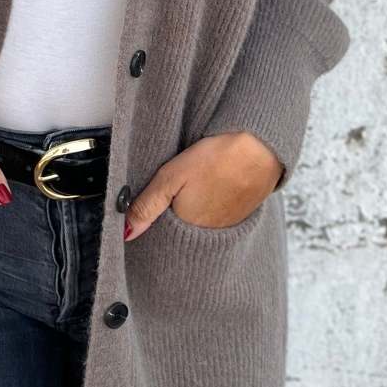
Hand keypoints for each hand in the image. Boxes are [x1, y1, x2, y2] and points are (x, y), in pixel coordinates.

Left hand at [122, 132, 282, 238]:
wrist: (261, 147)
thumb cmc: (216, 159)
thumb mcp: (170, 177)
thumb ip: (146, 206)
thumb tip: (125, 233)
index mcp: (189, 229)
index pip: (164, 238)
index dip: (154, 224)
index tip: (149, 209)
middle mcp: (210, 235)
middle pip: (182, 233)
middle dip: (172, 220)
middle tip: (175, 192)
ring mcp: (229, 226)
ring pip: (200, 226)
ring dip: (193, 214)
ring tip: (193, 189)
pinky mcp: (243, 215)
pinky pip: (220, 219)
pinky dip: (211, 208)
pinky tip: (211, 189)